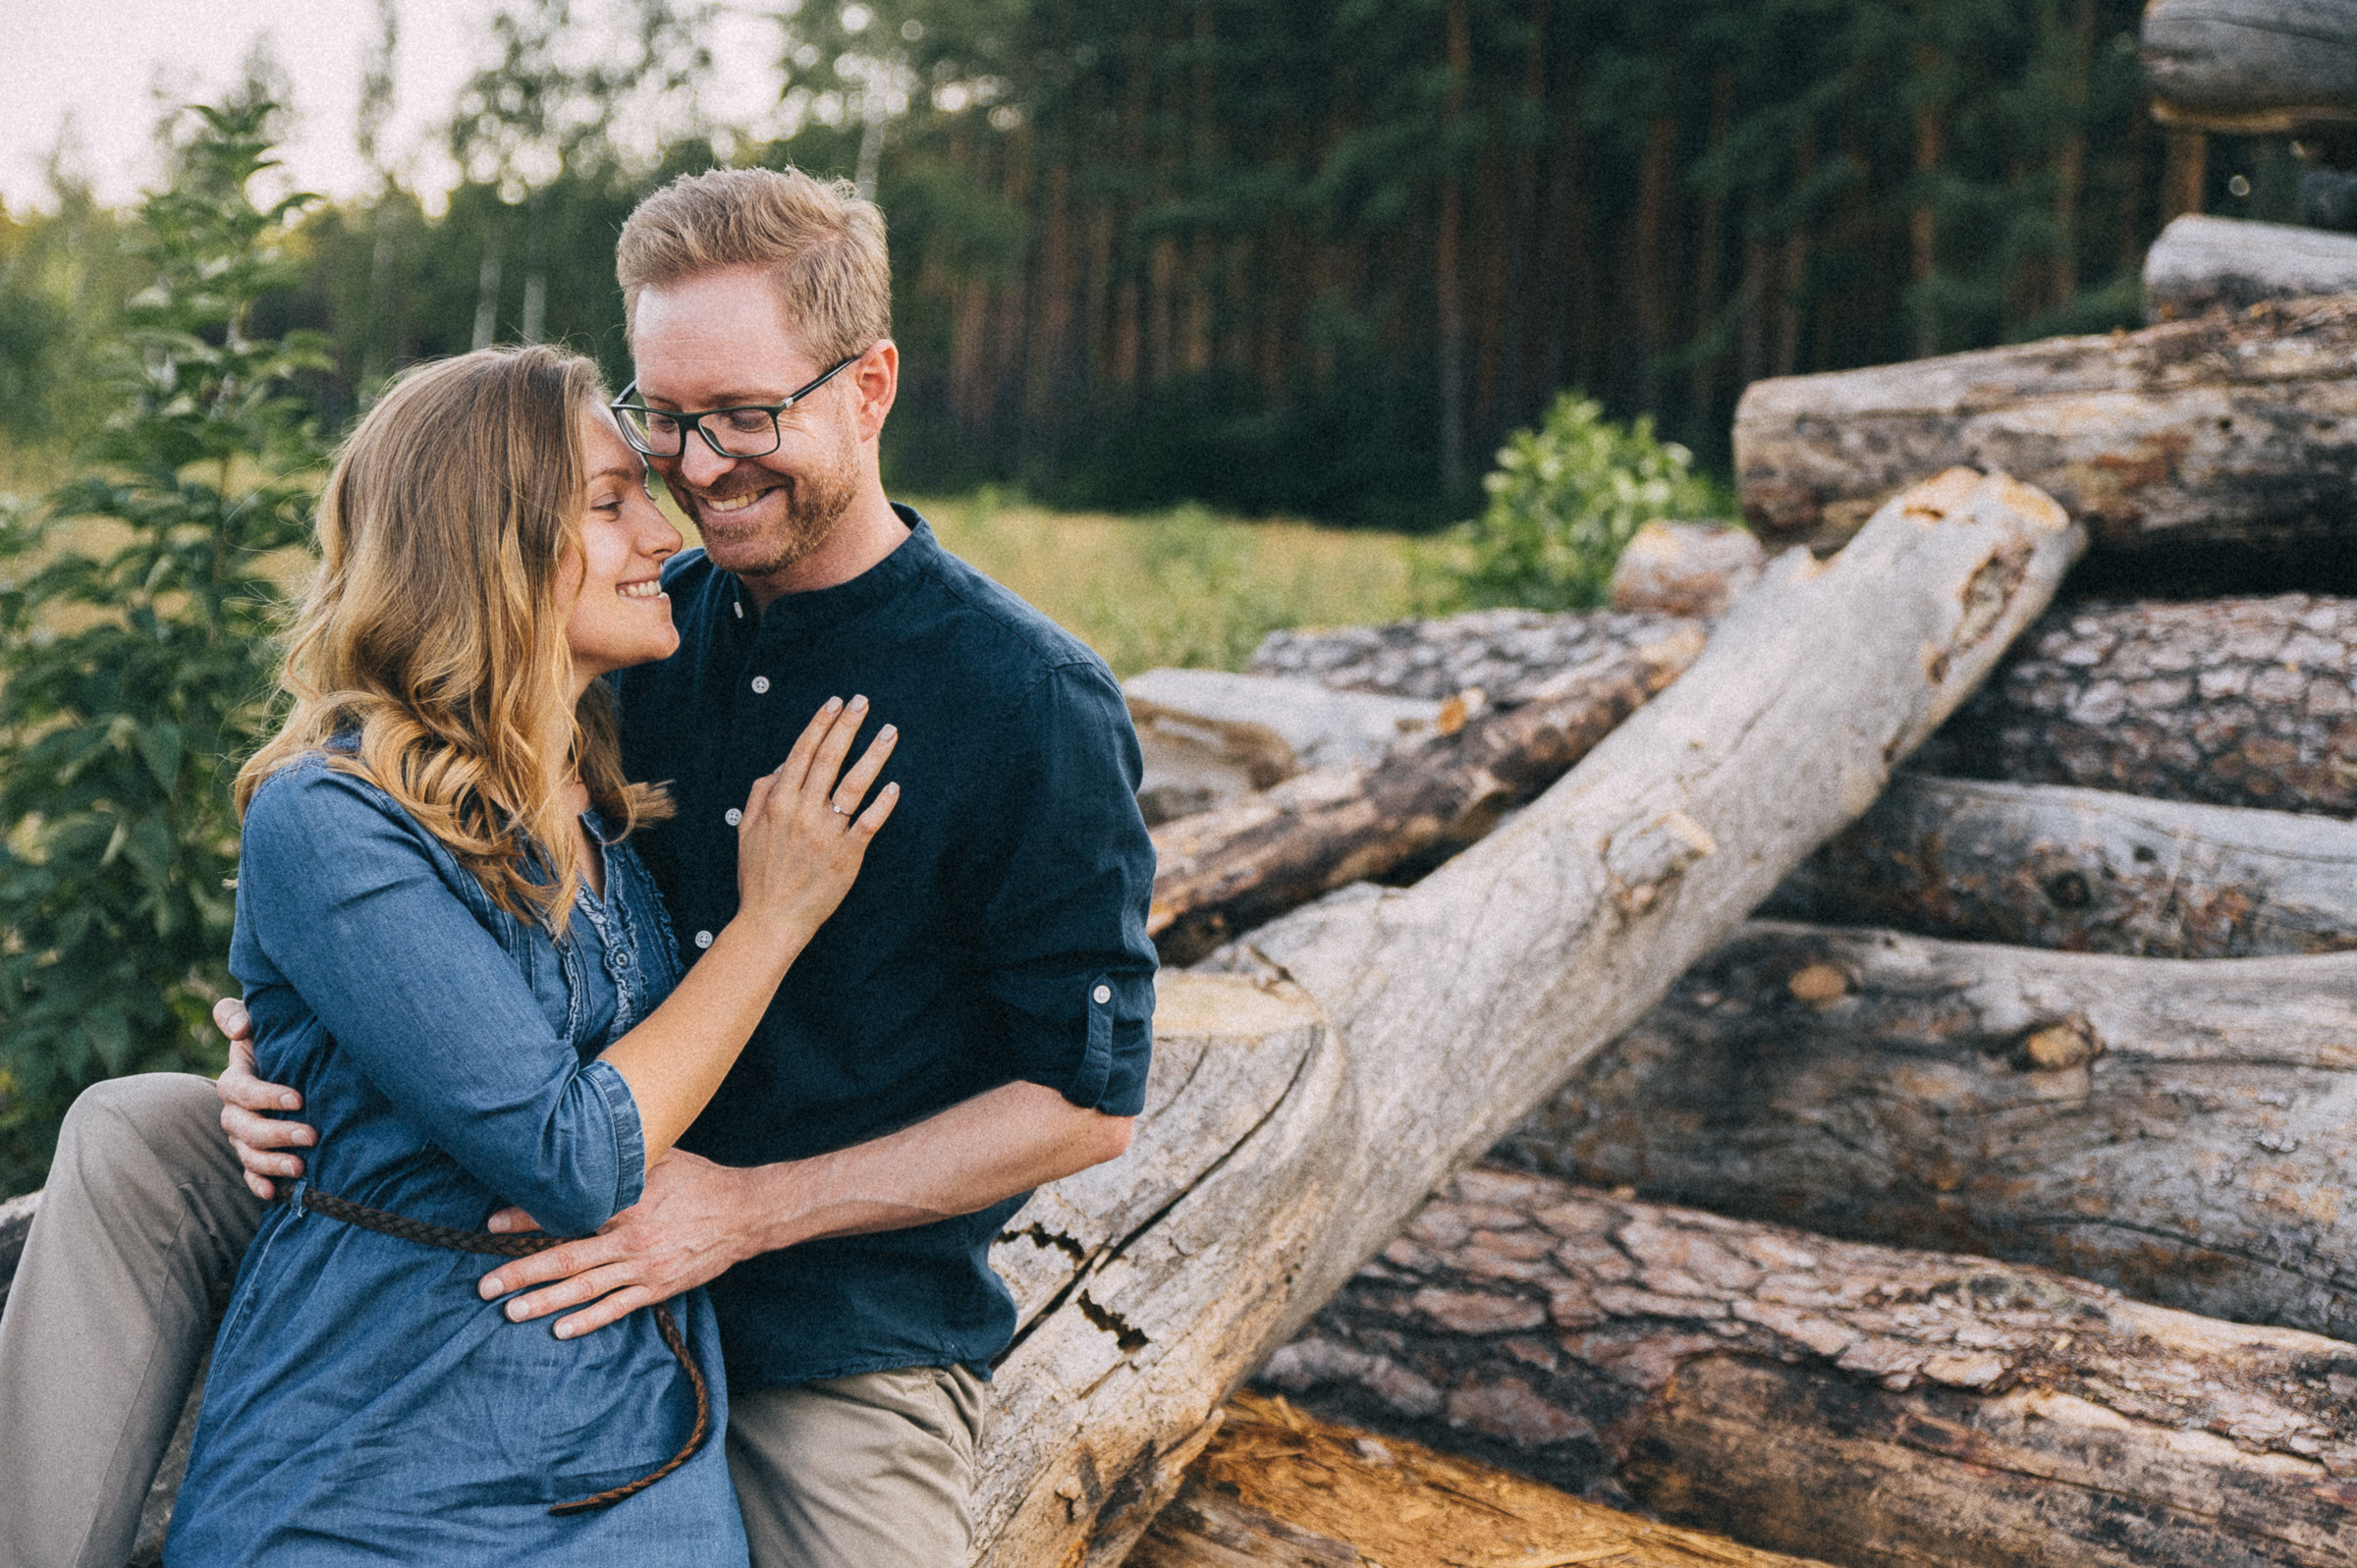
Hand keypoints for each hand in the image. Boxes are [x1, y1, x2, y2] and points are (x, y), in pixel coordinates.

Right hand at [213, 996, 316, 1200]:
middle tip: (311, 1135)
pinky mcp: (255, 1154)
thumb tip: (240, 1027)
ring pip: (247, 1153)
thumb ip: (237, 1015)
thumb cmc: (276, 1039)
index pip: (239, 1090)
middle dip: (276, 1133)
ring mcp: (243, 1135)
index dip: (264, 1096)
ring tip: (301, 1167)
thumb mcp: (260, 1022)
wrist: (292, 1064)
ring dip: (271, 1163)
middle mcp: (234, 1110)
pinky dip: (259, 1184)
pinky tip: (272, 1193)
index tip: (298, 1098)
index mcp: (236, 1078)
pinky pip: (250, 1173)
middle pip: (243, 1127)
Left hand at [478, 1148, 756, 1338]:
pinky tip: (561, 1330)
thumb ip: (623, 1156)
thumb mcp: (662, 1156)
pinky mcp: (658, 1287)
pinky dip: (588, 1320)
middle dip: (522, 1271)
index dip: (527, 1219)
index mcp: (628, 1201)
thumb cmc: (699, 1180)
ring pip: (585, 1287)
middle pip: (566, 1258)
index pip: (568, 1212)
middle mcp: (631, 1237)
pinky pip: (617, 1307)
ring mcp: (644, 1266)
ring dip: (545, 1301)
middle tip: (486, 1284)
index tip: (492, 1225)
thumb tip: (586, 1136)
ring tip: (510, 1312)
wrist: (744, 1213)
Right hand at [733, 696, 897, 946]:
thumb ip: (760, 793)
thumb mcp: (747, 830)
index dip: (819, 724)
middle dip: (847, 726)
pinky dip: (882, 803)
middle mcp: (802, 812)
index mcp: (777, 803)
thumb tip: (780, 766)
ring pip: (854, 784)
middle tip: (863, 701)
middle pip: (829, 759)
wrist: (771, 920)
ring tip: (889, 731)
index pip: (802, 752)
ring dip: (873, 754)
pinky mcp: (847, 855)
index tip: (834, 702)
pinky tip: (895, 786)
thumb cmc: (759, 876)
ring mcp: (826, 833)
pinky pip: (868, 823)